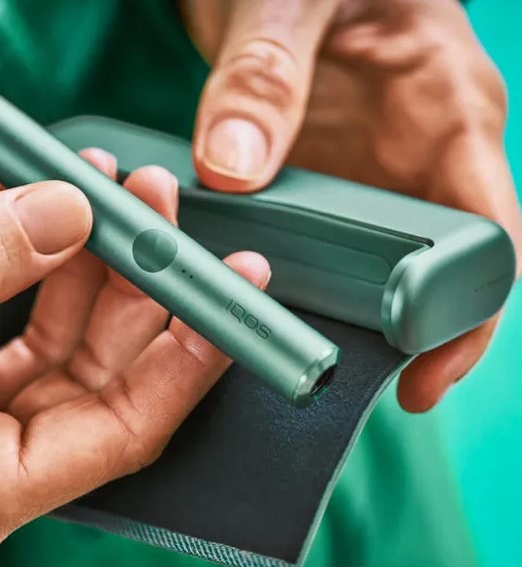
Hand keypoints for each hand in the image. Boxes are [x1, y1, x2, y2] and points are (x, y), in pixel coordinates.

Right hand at [0, 150, 268, 566]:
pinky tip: (49, 202)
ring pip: (57, 334)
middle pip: (100, 371)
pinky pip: (2, 311)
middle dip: (138, 284)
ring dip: (88, 257)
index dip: (186, 360)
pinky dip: (26, 257)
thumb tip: (68, 211)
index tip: (233, 296)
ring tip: (116, 184)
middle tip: (165, 205)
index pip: (126, 429)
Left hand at [183, 0, 521, 410]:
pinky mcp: (324, 182)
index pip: (485, 237)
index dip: (466, 317)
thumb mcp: (287, 0)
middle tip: (334, 375)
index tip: (423, 374)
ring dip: (336, 315)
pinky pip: (320, 246)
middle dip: (395, 337)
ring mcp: (370, 175)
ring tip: (288, 351)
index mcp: (449, 111)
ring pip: (371, 269)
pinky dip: (295, 278)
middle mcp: (420, 156)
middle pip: (430, 273)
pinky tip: (259, 298)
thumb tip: (233, 168)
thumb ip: (264, 76)